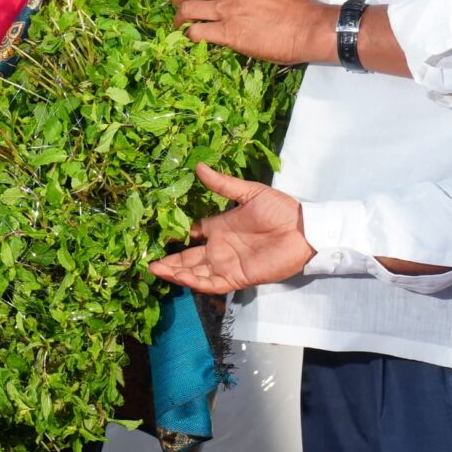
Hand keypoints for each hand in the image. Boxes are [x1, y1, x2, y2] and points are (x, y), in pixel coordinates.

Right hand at [147, 164, 315, 292]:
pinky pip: (213, 284)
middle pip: (188, 257)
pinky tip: (180, 277)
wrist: (304, 230)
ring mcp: (227, 264)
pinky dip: (196, 282)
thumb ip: (223, 184)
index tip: (155, 234)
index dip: (175, 235)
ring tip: (155, 270)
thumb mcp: (249, 192)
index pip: (192, 234)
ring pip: (196, 273)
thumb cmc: (279, 209)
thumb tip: (199, 167)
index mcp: (220, 227)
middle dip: (169, 261)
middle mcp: (220, 248)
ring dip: (176, 273)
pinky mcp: (238, 277)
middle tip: (147, 261)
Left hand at [174, 0, 332, 64]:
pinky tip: (189, 38)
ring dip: (178, 17)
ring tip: (178, 23)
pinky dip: (188, 35)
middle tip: (176, 3)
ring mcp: (226, 10)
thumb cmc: (293, 10)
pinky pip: (196, 32)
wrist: (307, 27)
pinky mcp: (227, 33)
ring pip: (187, 8)